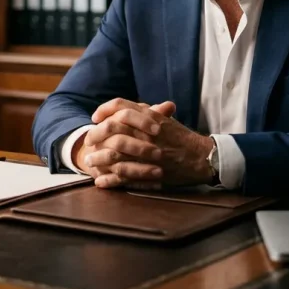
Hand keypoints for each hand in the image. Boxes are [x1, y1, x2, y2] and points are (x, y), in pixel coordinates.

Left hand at [78, 99, 215, 189]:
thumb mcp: (165, 120)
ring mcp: (148, 153)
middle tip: (88, 141)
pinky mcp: (150, 172)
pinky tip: (100, 182)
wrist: (201, 157)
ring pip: (115, 154)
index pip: (121, 106)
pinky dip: (109, 180)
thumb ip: (146, 113)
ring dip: (98, 159)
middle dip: (96, 135)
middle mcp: (147, 132)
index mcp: (150, 117)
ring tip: (89, 163)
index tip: (95, 118)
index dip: (104, 110)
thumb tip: (123, 109)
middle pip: (112, 129)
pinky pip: (124, 176)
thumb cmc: (182, 138)